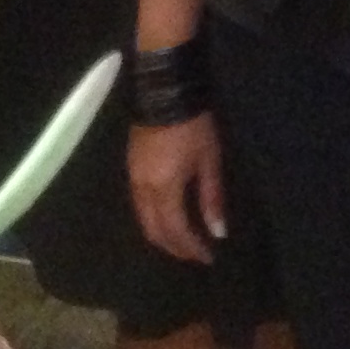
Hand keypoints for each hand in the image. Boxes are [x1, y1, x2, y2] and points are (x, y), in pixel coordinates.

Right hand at [127, 114, 226, 264]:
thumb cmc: (193, 126)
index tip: (208, 257)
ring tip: (183, 239)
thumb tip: (218, 232)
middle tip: (194, 254)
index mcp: (164, 188)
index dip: (191, 248)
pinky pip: (138, 204)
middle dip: (174, 247)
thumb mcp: (209, 161)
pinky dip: (153, 218)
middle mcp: (143, 188)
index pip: (175, 230)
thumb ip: (211, 199)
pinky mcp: (131, 167)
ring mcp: (133, 177)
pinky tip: (168, 215)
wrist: (164, 91)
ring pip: (143, 219)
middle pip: (153, 230)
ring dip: (162, 234)